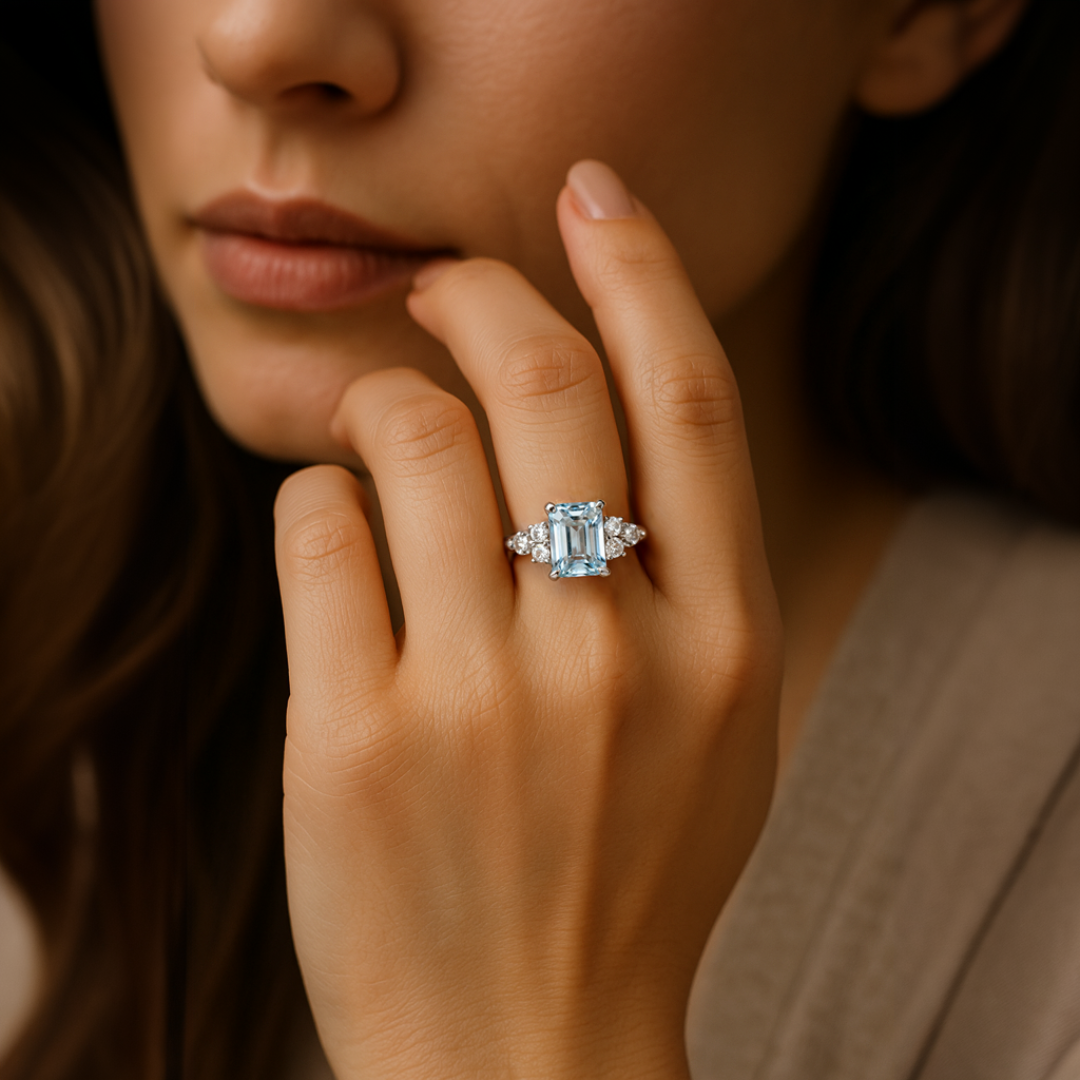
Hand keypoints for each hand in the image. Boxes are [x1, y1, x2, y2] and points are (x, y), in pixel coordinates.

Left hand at [274, 160, 781, 1079]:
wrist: (526, 1054)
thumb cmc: (625, 876)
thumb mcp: (718, 724)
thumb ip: (684, 573)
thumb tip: (590, 417)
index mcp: (724, 644)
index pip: (690, 397)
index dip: (641, 270)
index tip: (594, 198)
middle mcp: (613, 655)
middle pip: (545, 384)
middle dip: (485, 296)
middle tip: (450, 288)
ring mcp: (480, 698)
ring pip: (412, 439)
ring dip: (383, 399)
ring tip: (376, 426)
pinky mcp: (355, 738)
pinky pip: (319, 531)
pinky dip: (319, 498)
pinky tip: (339, 529)